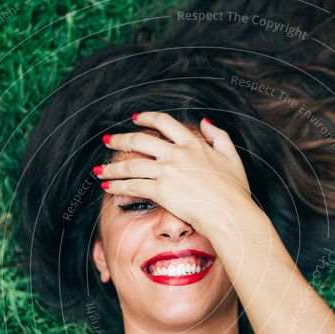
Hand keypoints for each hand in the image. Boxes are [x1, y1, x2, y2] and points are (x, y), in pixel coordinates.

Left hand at [95, 111, 253, 235]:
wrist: (230, 214)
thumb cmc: (234, 191)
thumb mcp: (232, 157)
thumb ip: (219, 136)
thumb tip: (204, 121)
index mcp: (193, 143)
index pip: (164, 122)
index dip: (146, 118)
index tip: (135, 119)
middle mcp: (177, 153)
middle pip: (139, 140)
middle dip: (119, 140)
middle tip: (107, 141)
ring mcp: (167, 172)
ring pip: (131, 164)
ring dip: (112, 167)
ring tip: (99, 170)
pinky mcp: (161, 191)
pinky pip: (133, 186)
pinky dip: (117, 186)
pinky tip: (108, 186)